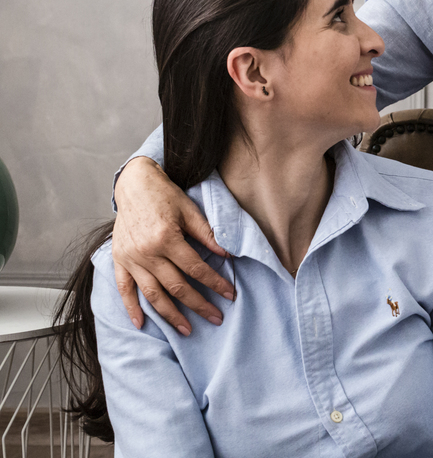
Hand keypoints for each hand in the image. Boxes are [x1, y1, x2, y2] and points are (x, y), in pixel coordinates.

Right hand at [112, 157, 234, 333]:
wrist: (133, 185)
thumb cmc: (164, 195)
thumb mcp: (190, 210)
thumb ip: (207, 234)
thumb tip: (226, 254)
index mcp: (166, 238)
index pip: (196, 268)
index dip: (214, 283)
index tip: (230, 295)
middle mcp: (146, 252)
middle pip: (176, 286)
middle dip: (198, 305)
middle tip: (216, 318)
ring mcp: (130, 259)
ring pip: (152, 294)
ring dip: (170, 315)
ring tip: (187, 330)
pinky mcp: (119, 260)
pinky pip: (124, 289)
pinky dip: (131, 308)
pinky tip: (141, 324)